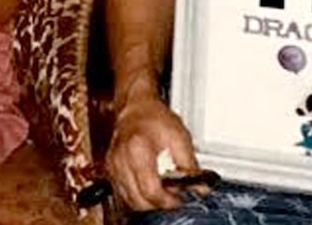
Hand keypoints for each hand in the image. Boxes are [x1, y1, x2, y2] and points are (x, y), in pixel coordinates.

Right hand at [106, 93, 200, 210]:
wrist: (137, 106)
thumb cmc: (155, 117)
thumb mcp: (180, 138)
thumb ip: (190, 167)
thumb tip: (201, 188)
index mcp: (138, 150)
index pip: (151, 190)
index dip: (168, 201)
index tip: (178, 199)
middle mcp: (121, 159)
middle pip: (138, 200)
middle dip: (158, 204)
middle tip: (172, 197)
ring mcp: (113, 165)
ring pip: (129, 200)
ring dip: (147, 202)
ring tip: (162, 190)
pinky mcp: (110, 169)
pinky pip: (123, 192)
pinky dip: (137, 195)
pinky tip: (148, 186)